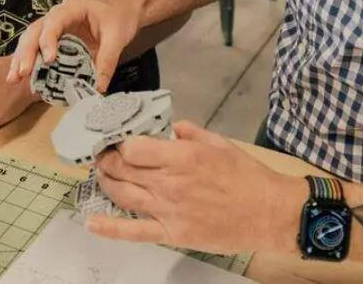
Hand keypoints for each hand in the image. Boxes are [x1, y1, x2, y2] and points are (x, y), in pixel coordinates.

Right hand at [6, 0, 142, 92]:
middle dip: (27, 52)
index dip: (48, 39)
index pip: (55, 21)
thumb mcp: (117, 39)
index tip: (50, 59)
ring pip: (30, 38)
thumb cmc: (119, 19)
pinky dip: (27, 61)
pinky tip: (18, 76)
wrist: (123, 12)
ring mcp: (53, 25)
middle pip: (36, 30)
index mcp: (74, 7)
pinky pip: (35, 47)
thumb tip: (97, 89)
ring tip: (13, 78)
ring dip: (21, 58)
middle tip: (22, 73)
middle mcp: (58, 14)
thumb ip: (107, 62)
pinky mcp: (53, 38)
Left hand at [90, 121, 305, 254]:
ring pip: (123, 195)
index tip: (116, 139)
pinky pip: (134, 231)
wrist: (269, 213)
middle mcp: (171, 183)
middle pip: (123, 169)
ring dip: (106, 183)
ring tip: (101, 175)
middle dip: (106, 160)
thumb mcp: (220, 143)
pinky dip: (109, 228)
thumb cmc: (249, 177)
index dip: (119, 142)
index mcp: (182, 157)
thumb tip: (171, 128)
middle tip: (102, 154)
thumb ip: (190, 133)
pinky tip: (93, 222)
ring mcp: (169, 210)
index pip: (133, 148)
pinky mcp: (172, 232)